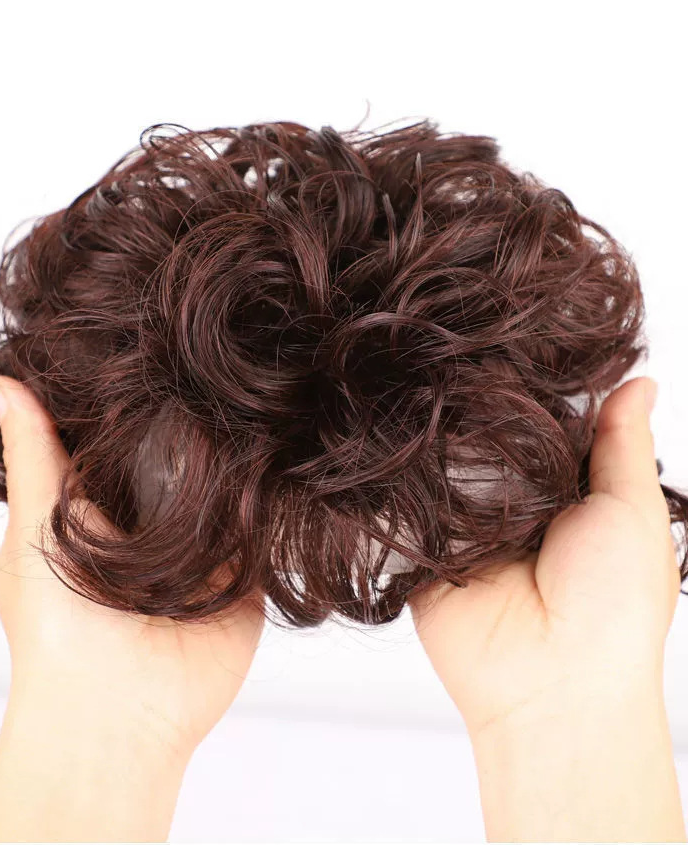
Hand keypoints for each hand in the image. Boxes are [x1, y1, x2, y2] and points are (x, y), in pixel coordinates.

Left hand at [0, 376, 263, 841]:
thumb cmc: (57, 625)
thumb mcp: (35, 526)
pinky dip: (267, 498)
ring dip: (234, 458)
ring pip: (226, 486)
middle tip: (213, 365)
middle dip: (192, 424)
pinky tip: (282, 454)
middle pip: (180, 458)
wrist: (119, 711)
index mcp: (101, 511)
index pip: (123, 441)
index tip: (151, 348)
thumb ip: (34, 455)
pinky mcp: (243, 571)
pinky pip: (260, 524)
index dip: (132, 401)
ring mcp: (203, 547)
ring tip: (254, 398)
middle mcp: (154, 525)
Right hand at [411, 376, 685, 841]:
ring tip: (418, 383)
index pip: (538, 425)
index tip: (505, 340)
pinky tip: (392, 439)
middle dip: (475, 409)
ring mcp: (463, 529)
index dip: (527, 390)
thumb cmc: (614, 607)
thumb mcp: (630, 512)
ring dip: (436, 441)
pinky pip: (406, 508)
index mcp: (565, 496)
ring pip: (442, 467)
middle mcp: (511, 507)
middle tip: (453, 353)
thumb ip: (622, 445)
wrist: (555, 690)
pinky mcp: (422, 552)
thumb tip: (640, 381)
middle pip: (485, 441)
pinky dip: (402, 481)